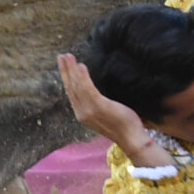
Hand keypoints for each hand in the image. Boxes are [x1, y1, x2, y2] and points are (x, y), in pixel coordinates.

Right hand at [56, 53, 173, 166]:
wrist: (131, 138)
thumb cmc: (122, 125)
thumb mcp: (105, 113)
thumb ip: (97, 103)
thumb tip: (95, 91)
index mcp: (83, 114)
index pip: (72, 93)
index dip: (66, 78)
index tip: (64, 64)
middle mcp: (82, 113)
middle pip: (71, 88)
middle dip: (65, 71)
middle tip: (62, 56)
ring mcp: (89, 110)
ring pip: (77, 86)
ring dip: (72, 70)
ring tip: (69, 57)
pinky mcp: (99, 106)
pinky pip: (88, 89)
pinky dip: (83, 77)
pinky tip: (82, 66)